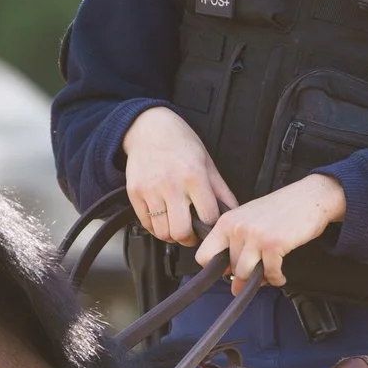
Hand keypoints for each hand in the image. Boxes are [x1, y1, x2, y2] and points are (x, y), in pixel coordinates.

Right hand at [123, 106, 234, 246]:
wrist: (148, 129)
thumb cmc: (181, 143)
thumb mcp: (207, 162)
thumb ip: (220, 190)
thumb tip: (233, 212)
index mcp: (194, 176)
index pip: (208, 216)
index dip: (211, 225)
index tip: (209, 224)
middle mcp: (171, 184)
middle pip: (181, 231)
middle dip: (189, 238)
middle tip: (192, 234)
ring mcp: (150, 190)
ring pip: (162, 232)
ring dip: (172, 235)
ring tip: (177, 227)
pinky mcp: (134, 193)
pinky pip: (146, 223)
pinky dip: (156, 228)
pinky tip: (163, 220)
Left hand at [194, 174, 346, 287]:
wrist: (310, 197)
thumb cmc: (281, 210)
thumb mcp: (250, 220)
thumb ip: (237, 246)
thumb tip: (233, 283)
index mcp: (227, 221)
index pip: (203, 256)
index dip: (216, 268)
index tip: (230, 269)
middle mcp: (237, 228)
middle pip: (229, 269)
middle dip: (244, 275)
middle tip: (258, 272)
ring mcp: (255, 236)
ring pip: (245, 274)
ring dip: (259, 279)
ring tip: (269, 275)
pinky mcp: (274, 244)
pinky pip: (269, 273)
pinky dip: (276, 279)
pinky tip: (280, 276)